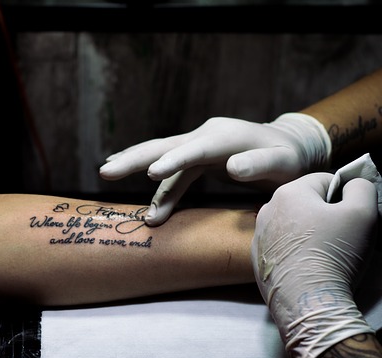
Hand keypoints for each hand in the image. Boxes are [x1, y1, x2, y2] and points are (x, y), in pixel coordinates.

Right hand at [100, 113, 331, 225]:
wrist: (287, 147)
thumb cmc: (289, 159)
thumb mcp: (284, 163)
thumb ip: (260, 165)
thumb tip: (232, 168)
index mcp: (226, 136)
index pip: (196, 150)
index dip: (174, 161)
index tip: (152, 174)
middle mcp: (206, 135)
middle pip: (165, 146)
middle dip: (135, 158)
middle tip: (106, 171)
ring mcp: (198, 144)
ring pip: (161, 155)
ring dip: (135, 167)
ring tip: (106, 174)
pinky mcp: (196, 156)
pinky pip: (171, 171)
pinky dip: (155, 184)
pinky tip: (130, 177)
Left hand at [251, 172, 377, 357]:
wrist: (306, 300)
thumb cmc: (333, 253)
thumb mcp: (363, 213)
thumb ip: (361, 188)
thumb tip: (353, 184)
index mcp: (288, 192)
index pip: (324, 180)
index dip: (345, 195)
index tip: (353, 216)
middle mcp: (267, 210)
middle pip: (306, 202)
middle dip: (326, 214)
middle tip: (342, 236)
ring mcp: (259, 235)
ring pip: (294, 225)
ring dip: (310, 233)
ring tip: (325, 253)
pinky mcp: (258, 258)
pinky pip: (283, 245)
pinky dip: (296, 251)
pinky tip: (309, 265)